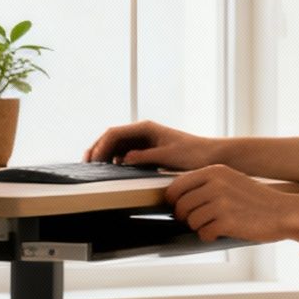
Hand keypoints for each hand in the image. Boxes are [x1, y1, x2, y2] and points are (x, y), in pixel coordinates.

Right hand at [84, 121, 220, 171]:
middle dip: (97, 149)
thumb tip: (124, 159)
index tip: (94, 161)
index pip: (114, 134)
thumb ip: (145, 157)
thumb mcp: (168, 156)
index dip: (101, 147)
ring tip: (94, 168)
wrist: (211, 156)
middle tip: (86, 165)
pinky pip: (125, 153)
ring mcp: (144, 140)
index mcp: (146, 128)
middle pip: (111, 138)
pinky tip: (111, 169)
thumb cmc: (193, 154)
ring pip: (116, 145)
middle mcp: (142, 132)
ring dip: (104, 155)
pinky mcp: (147, 150)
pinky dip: (114, 160)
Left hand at [164, 164, 298, 243]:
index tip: (176, 207)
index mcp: (215, 171)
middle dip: (184, 216)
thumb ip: (207, 184)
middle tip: (193, 221)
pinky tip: (218, 234)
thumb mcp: (232, 180)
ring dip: (199, 227)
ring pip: (191, 220)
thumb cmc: (256, 199)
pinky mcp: (226, 221)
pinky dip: (209, 236)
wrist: (283, 212)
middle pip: (181, 205)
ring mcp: (220, 203)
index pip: (178, 185)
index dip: (173, 199)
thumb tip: (178, 197)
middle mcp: (215, 184)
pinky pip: (204, 232)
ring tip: (211, 226)